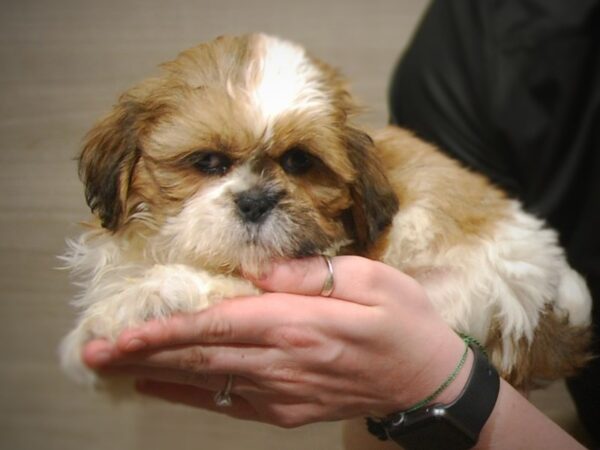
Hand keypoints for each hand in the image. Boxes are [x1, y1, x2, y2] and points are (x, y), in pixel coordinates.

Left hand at [83, 256, 466, 427]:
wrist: (426, 380)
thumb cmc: (403, 321)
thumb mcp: (371, 279)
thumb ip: (311, 273)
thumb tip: (260, 270)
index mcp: (300, 324)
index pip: (218, 325)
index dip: (166, 331)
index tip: (122, 334)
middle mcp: (282, 363)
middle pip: (200, 357)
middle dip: (142, 355)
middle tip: (95, 354)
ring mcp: (282, 393)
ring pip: (206, 382)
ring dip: (155, 374)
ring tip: (112, 368)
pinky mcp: (287, 409)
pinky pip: (227, 404)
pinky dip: (188, 396)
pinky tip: (160, 387)